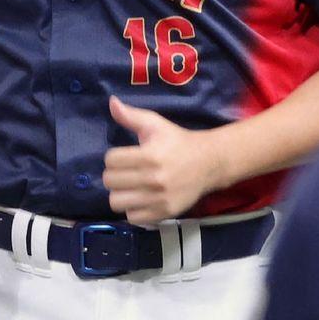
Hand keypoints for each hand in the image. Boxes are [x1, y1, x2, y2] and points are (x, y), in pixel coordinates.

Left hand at [103, 96, 224, 224]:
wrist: (208, 163)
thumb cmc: (177, 141)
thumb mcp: (155, 124)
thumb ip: (131, 116)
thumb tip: (111, 102)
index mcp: (149, 155)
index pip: (110, 160)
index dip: (113, 157)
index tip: (123, 157)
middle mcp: (154, 178)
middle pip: (110, 181)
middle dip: (114, 175)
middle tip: (124, 172)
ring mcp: (159, 198)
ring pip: (117, 202)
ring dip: (120, 194)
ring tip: (129, 187)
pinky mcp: (164, 213)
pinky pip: (133, 217)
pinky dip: (132, 209)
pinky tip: (140, 199)